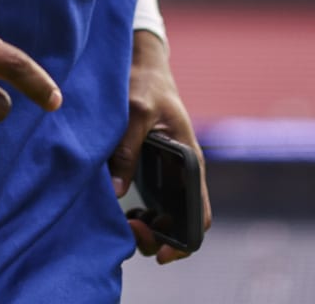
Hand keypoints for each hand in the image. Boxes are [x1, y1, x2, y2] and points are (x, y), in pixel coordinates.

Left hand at [111, 31, 209, 263]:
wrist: (141, 62)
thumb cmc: (145, 83)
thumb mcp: (135, 111)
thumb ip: (126, 149)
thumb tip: (115, 192)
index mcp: (190, 163)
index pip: (199, 217)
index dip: (183, 243)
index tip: (159, 252)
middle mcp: (182, 174)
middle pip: (178, 225)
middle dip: (156, 238)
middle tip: (130, 231)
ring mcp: (166, 173)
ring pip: (162, 216)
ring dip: (144, 227)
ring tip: (122, 220)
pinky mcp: (148, 168)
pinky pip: (147, 200)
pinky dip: (134, 212)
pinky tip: (116, 206)